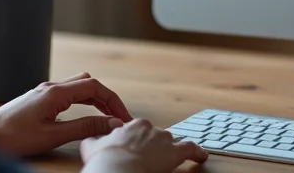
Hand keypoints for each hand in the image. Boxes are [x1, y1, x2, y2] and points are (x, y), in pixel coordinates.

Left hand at [0, 72, 133, 157]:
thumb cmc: (12, 137)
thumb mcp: (52, 136)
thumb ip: (83, 128)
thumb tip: (110, 123)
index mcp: (56, 92)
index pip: (95, 87)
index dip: (113, 100)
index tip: (124, 116)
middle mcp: (51, 87)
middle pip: (89, 84)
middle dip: (107, 99)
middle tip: (119, 117)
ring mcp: (44, 92)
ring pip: (79, 87)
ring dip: (96, 99)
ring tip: (107, 116)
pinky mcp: (39, 100)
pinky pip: (68, 94)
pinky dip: (83, 101)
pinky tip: (84, 114)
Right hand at [80, 118, 207, 172]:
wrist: (116, 168)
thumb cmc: (105, 160)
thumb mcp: (92, 146)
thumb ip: (95, 138)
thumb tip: (92, 137)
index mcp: (132, 125)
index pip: (140, 131)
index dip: (139, 142)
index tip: (137, 149)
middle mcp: (150, 128)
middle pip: (156, 136)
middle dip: (154, 147)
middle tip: (150, 159)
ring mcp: (164, 139)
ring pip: (172, 142)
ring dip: (171, 150)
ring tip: (172, 159)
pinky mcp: (176, 152)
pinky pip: (191, 149)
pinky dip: (197, 152)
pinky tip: (201, 156)